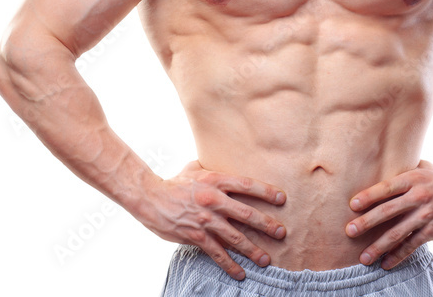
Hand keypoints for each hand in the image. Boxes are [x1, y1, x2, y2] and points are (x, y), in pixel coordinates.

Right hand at [140, 160, 286, 279]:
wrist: (150, 197)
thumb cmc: (174, 182)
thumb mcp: (195, 168)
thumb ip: (213, 168)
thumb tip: (223, 160)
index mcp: (215, 180)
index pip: (246, 185)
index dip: (266, 192)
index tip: (282, 199)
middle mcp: (213, 200)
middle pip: (246, 213)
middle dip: (266, 224)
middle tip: (281, 233)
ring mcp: (205, 219)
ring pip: (234, 237)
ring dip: (252, 249)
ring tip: (266, 259)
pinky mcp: (196, 236)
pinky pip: (217, 253)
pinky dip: (230, 265)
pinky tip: (241, 274)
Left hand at [345, 160, 432, 268]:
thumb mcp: (424, 168)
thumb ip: (404, 168)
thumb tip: (379, 161)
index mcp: (414, 178)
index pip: (387, 187)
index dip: (369, 195)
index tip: (352, 205)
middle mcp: (418, 197)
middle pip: (388, 211)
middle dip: (367, 222)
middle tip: (349, 231)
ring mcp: (425, 216)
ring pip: (397, 233)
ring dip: (378, 246)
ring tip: (363, 257)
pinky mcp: (432, 231)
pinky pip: (411, 245)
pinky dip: (397, 255)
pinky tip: (385, 263)